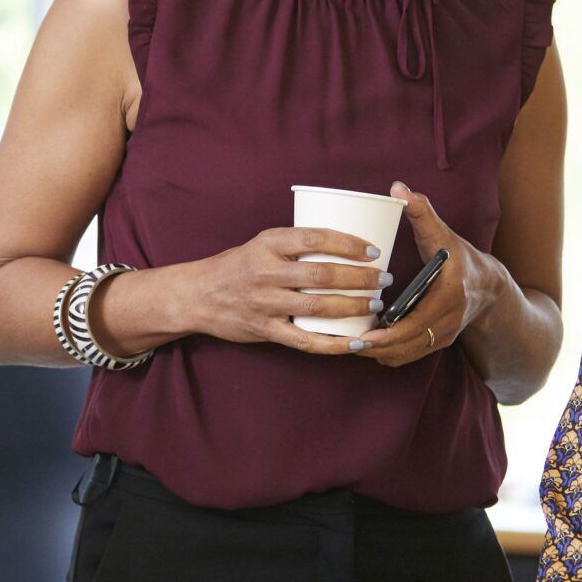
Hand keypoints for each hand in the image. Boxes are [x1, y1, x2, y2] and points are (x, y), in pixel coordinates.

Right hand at [163, 226, 389, 352]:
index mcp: (268, 243)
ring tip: (376, 303)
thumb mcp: (261, 244)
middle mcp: (266, 273)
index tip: (374, 250)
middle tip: (384, 278)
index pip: (315, 238)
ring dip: (353, 306)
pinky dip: (333, 343)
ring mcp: (264, 304)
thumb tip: (346, 246)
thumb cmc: (237, 266)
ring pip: (318, 307)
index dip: (349, 244)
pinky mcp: (264, 330)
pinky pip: (304, 341)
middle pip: (322, 275)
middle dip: (360, 278)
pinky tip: (356, 342)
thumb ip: (296, 246)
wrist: (196, 295)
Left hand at [351, 182, 489, 367]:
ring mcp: (445, 335)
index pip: (418, 321)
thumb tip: (398, 188)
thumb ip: (421, 212)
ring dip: (381, 353)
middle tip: (348, 343)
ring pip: (409, 353)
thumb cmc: (459, 256)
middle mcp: (450, 320)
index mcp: (450, 294)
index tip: (365, 336)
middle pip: (409, 343)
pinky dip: (390, 354)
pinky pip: (411, 355)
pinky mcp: (439, 342)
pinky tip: (369, 346)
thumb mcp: (442, 233)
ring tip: (353, 344)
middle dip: (378, 347)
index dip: (390, 333)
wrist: (489, 285)